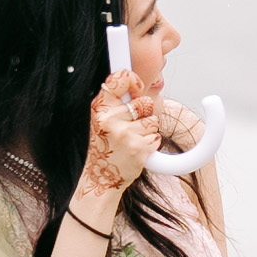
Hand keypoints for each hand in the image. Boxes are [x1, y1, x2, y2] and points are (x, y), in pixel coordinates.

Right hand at [78, 80, 162, 202]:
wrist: (101, 178)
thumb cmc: (105, 147)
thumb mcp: (102, 120)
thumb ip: (116, 102)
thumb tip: (135, 81)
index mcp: (100, 108)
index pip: (120, 78)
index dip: (133, 80)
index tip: (136, 87)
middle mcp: (110, 119)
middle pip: (145, 102)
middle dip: (143, 113)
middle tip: (130, 126)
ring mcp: (125, 134)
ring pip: (153, 120)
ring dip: (148, 130)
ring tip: (132, 140)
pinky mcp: (138, 148)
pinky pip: (156, 137)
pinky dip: (151, 143)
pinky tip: (136, 150)